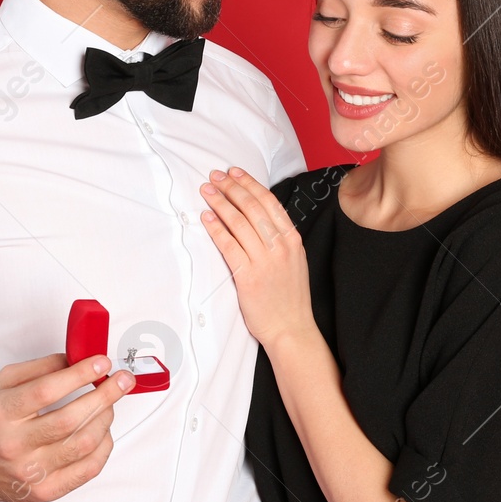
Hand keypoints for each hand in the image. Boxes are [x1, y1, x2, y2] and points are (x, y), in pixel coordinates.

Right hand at [0, 353, 134, 501]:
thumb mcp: (3, 385)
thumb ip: (40, 368)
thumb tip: (78, 359)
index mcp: (1, 414)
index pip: (46, 391)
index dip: (79, 375)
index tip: (101, 363)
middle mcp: (14, 445)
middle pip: (70, 419)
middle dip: (105, 395)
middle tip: (122, 381)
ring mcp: (31, 472)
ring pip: (84, 443)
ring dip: (106, 418)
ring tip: (110, 404)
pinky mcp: (47, 491)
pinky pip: (89, 468)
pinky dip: (105, 446)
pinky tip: (104, 431)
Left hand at [199, 166, 313, 346]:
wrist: (291, 328)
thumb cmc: (289, 297)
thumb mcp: (294, 261)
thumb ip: (279, 239)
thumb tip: (257, 216)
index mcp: (292, 240)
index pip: (269, 202)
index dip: (249, 184)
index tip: (235, 173)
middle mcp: (281, 246)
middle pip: (253, 207)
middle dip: (232, 188)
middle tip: (215, 176)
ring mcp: (266, 261)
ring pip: (240, 223)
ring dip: (221, 203)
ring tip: (207, 191)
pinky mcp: (249, 277)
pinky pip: (229, 246)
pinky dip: (217, 229)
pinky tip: (207, 217)